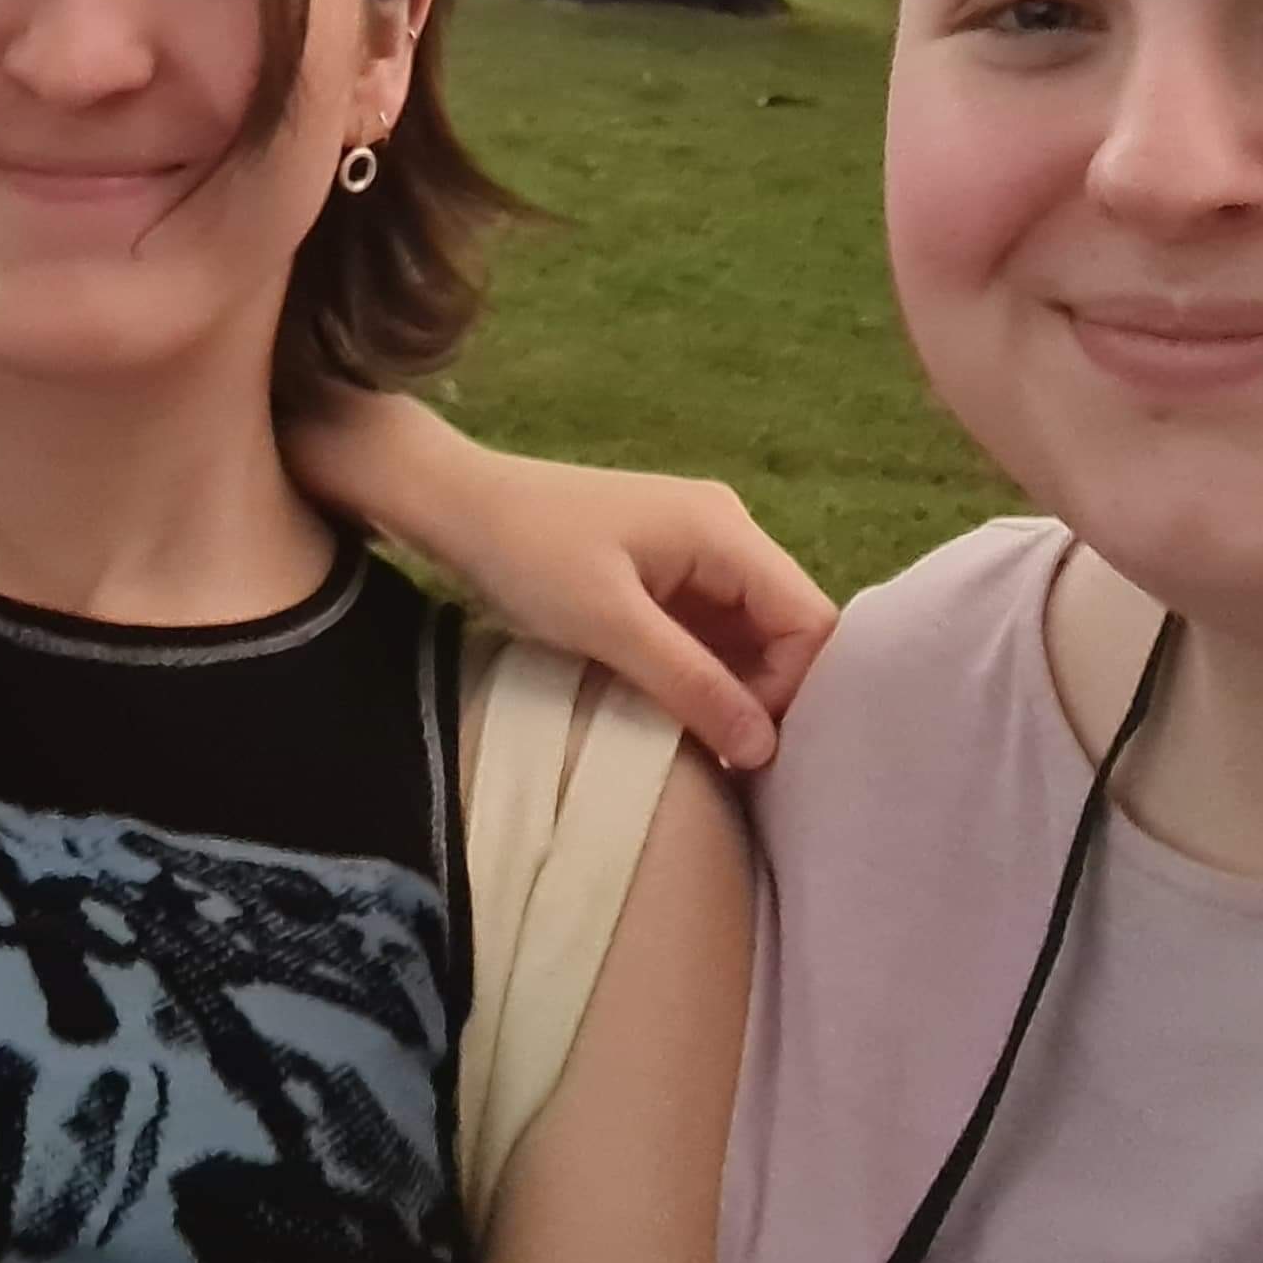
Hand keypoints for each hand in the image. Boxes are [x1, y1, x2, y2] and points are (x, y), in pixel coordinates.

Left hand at [285, 393, 838, 772]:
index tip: (745, 744)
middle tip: (728, 757)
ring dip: (731, 688)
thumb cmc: (527, 555)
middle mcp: (725, 532)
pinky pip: (708, 630)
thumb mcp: (609, 627)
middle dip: (766, 695)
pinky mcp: (664, 570)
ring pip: (747, 635)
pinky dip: (700, 672)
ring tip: (700, 743)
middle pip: (785, 628)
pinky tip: (674, 711)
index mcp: (724, 531)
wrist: (453, 505)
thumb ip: (693, 685)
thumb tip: (765, 750)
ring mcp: (695, 550)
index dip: (793, 689)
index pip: (809, 619)